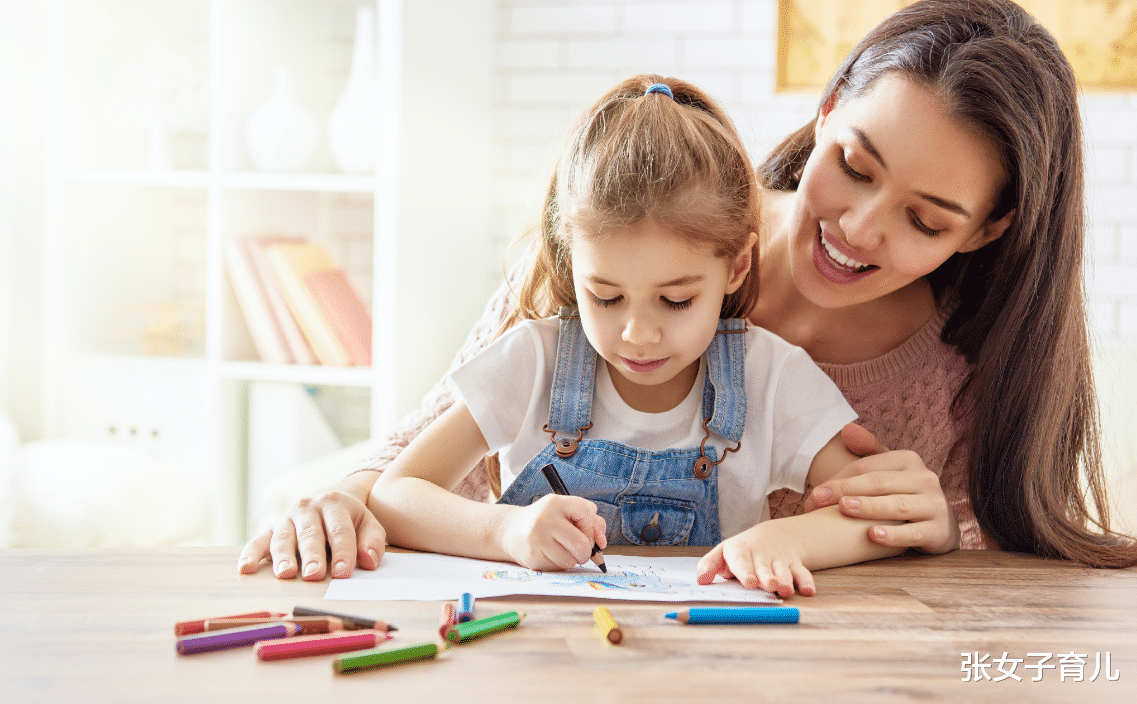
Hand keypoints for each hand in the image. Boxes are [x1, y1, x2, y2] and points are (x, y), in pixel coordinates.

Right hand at [237, 473, 386, 579]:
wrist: (330, 500)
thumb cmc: (350, 520)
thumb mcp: (368, 524)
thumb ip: (372, 542)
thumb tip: (369, 562)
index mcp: (334, 504)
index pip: (340, 530)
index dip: (343, 552)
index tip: (344, 573)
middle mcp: (308, 508)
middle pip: (310, 534)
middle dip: (312, 555)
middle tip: (314, 575)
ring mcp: (287, 518)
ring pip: (284, 538)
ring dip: (283, 557)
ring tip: (286, 574)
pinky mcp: (270, 529)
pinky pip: (258, 541)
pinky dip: (250, 554)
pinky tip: (245, 569)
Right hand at [498, 494, 606, 570]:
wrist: (512, 530)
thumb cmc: (547, 521)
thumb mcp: (566, 512)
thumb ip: (591, 522)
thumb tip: (601, 544)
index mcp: (556, 503)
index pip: (588, 512)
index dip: (591, 525)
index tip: (582, 528)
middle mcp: (544, 519)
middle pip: (581, 544)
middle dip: (586, 551)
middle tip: (578, 548)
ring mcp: (536, 539)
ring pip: (571, 560)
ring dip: (572, 559)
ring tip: (560, 549)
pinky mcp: (532, 558)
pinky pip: (558, 568)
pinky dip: (559, 564)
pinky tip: (549, 554)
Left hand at [695, 521, 813, 597]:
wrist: (771, 537)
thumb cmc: (741, 551)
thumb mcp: (722, 554)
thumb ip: (709, 565)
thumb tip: (700, 581)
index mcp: (741, 551)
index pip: (742, 561)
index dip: (746, 571)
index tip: (749, 582)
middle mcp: (761, 555)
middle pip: (765, 567)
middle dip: (767, 577)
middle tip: (769, 586)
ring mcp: (779, 560)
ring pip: (784, 570)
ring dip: (786, 580)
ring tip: (786, 590)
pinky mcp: (794, 565)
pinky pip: (803, 573)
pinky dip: (807, 582)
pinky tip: (809, 591)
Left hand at [802, 423, 959, 553]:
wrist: (940, 525)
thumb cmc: (904, 494)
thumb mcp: (890, 470)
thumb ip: (868, 450)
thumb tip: (846, 429)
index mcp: (908, 460)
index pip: (866, 467)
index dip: (838, 480)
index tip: (813, 495)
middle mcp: (925, 479)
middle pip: (878, 483)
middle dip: (844, 491)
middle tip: (816, 502)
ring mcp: (935, 505)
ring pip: (897, 506)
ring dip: (869, 507)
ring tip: (844, 509)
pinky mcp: (939, 531)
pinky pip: (914, 533)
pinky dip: (894, 535)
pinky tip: (872, 535)